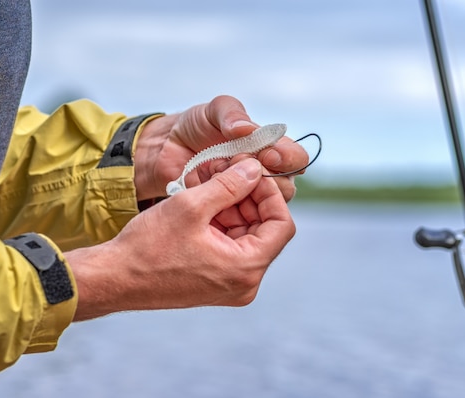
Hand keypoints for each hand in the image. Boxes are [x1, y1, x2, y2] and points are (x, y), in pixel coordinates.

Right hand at [67, 158, 294, 320]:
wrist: (114, 279)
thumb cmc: (147, 247)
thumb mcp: (191, 206)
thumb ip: (230, 184)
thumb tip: (254, 169)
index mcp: (245, 269)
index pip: (282, 225)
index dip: (271, 194)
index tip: (252, 172)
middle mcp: (244, 283)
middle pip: (264, 230)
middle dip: (248, 197)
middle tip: (228, 171)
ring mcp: (230, 285)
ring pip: (246, 236)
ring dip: (233, 207)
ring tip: (210, 182)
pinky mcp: (215, 283)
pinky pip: (230, 247)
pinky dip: (221, 223)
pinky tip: (203, 202)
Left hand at [133, 95, 308, 201]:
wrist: (167, 148)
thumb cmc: (197, 126)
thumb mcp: (213, 110)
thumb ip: (231, 113)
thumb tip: (245, 129)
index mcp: (271, 148)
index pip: (297, 159)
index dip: (286, 159)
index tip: (266, 155)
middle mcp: (265, 174)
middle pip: (285, 188)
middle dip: (261, 178)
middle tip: (234, 165)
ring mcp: (247, 195)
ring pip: (263, 207)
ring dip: (241, 192)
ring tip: (215, 173)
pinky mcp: (227, 212)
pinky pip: (237, 220)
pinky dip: (224, 206)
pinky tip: (207, 192)